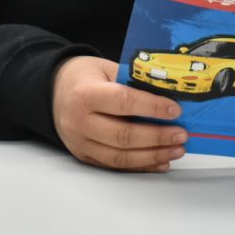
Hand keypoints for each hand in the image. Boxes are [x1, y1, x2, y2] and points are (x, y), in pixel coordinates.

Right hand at [52, 55, 187, 171]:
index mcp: (85, 94)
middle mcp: (80, 122)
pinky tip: (160, 161)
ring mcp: (80, 142)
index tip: (175, 110)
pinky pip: (115, 165)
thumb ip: (132, 82)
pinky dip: (141, 166)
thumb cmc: (84, 77)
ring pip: (120, 157)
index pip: (123, 102)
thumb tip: (168, 95)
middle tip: (181, 134)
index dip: (152, 107)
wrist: (54, 91)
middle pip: (123, 136)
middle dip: (157, 137)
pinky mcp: (84, 156)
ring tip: (176, 150)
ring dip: (153, 155)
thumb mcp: (106, 69)